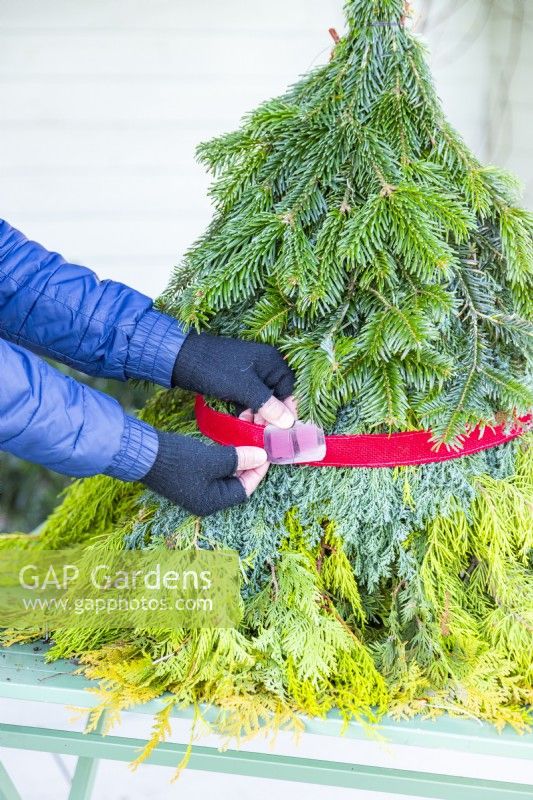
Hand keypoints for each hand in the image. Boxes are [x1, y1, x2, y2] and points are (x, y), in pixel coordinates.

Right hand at [142, 431, 267, 515]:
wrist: (142, 452)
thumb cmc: (178, 460)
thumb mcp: (212, 459)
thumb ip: (238, 459)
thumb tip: (261, 457)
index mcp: (211, 502)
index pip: (244, 490)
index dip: (258, 472)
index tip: (266, 453)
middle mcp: (204, 499)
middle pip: (235, 483)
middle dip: (249, 463)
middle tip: (258, 445)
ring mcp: (195, 489)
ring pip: (225, 474)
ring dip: (237, 458)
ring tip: (246, 440)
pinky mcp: (188, 476)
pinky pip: (214, 469)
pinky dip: (224, 457)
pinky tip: (229, 443)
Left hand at [172, 331, 295, 427]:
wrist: (182, 359)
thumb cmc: (216, 369)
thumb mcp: (243, 388)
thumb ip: (267, 405)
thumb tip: (289, 422)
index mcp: (271, 361)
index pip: (290, 389)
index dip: (289, 409)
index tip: (285, 428)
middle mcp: (264, 366)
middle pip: (276, 395)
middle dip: (271, 415)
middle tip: (266, 432)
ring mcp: (249, 373)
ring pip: (261, 399)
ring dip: (258, 415)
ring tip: (251, 428)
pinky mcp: (236, 381)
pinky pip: (248, 398)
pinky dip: (246, 410)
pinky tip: (241, 420)